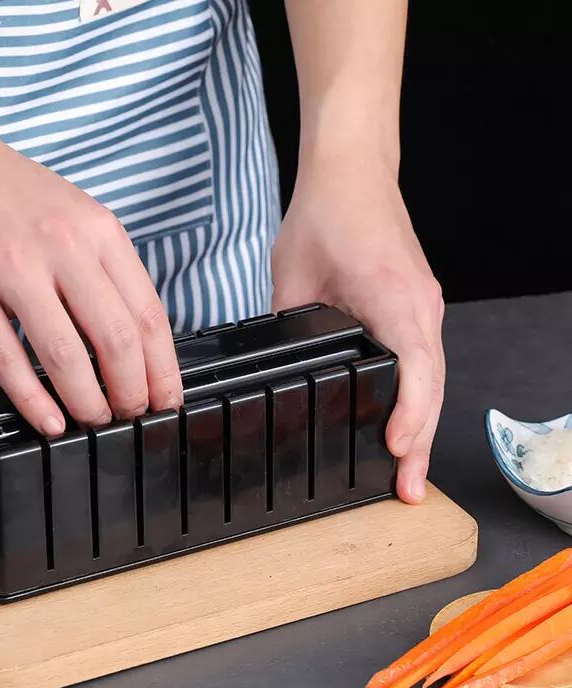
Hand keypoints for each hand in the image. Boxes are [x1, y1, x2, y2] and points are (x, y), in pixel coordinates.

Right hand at [0, 127, 182, 435]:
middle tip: (131, 416)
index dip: (162, 368)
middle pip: (116, 340)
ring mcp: (13, 268)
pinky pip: (7, 358)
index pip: (148, 314)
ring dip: (88, 401)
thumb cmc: (4, 190)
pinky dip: (33, 399)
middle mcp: (63, 247)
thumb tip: (130, 338)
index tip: (166, 398)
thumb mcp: (75, 214)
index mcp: (99, 231)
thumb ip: (104, 269)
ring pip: (66, 355)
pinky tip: (48, 420)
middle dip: (132, 392)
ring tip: (94, 420)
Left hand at [271, 153, 444, 503]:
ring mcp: (422, 306)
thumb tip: (280, 369)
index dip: (410, 411)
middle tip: (408, 489)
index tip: (397, 448)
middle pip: (431, 384)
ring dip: (423, 424)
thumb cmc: (325, 213)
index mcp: (393, 296)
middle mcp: (419, 305)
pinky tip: (404, 423)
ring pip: (432, 378)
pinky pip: (423, 361)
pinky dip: (417, 397)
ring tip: (408, 471)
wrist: (352, 172)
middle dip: (420, 441)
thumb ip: (289, 330)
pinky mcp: (414, 307)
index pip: (415, 364)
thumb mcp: (291, 277)